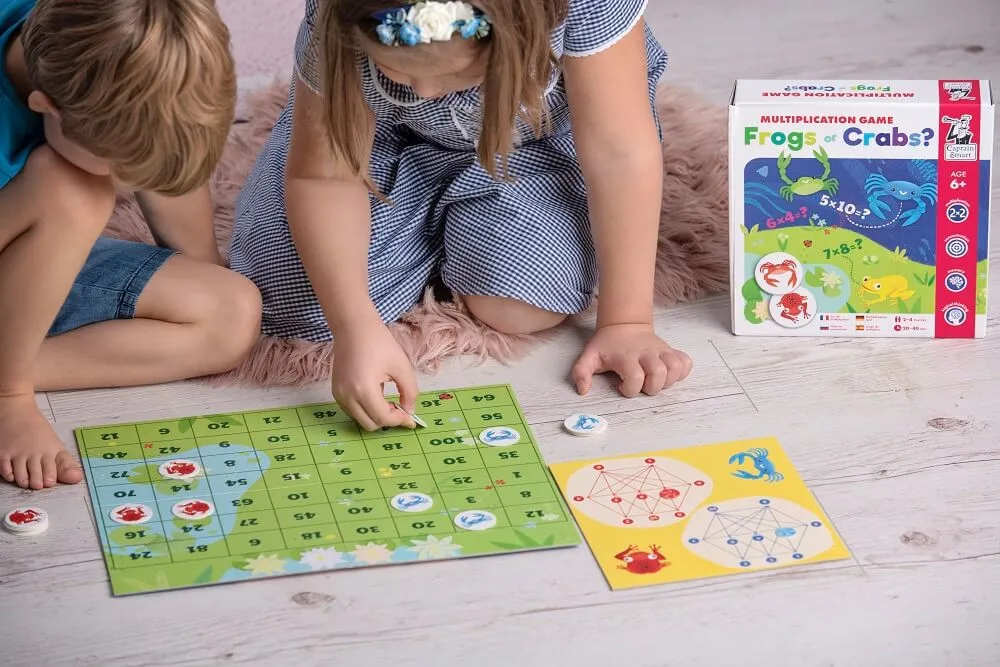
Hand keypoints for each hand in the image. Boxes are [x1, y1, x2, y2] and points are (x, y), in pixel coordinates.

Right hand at [0, 394, 82, 488]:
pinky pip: (5, 472)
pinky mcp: (2, 453)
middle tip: (37, 483)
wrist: (16, 410)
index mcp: (49, 451)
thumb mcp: (55, 444)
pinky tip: (13, 473)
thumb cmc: (37, 429)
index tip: (49, 481)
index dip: (50, 480)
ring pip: (21, 478)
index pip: (51, 475)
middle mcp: (33, 453)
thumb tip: (77, 479)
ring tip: (26, 480)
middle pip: (36, 479)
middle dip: (37, 484)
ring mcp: (17, 454)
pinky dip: (9, 476)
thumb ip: (65, 463)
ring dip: (24, 481)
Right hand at [330, 322, 418, 430]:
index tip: (411, 418)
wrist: (354, 327)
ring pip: (360, 420)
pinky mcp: (336, 391)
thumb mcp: (402, 367)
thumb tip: (409, 412)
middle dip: (387, 420)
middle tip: (398, 406)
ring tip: (386, 397)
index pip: (382, 418)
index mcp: (364, 389)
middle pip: (370, 424)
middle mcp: (347, 395)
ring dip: (375, 415)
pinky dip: (365, 410)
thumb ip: (410, 392)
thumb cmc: (380, 343)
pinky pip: (352, 411)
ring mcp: (338, 394)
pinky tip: (374, 394)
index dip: (399, 421)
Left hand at [571, 323, 692, 397]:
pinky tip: (669, 375)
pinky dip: (682, 372)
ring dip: (668, 382)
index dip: (628, 389)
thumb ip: (581, 373)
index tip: (620, 386)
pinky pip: (686, 362)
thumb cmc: (607, 345)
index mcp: (626, 356)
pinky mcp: (671, 351)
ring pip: (675, 369)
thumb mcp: (589, 356)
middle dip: (651, 388)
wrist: (624, 324)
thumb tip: (583, 390)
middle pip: (659, 374)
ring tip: (653, 382)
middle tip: (641, 386)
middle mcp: (647, 353)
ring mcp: (661, 351)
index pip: (635, 378)